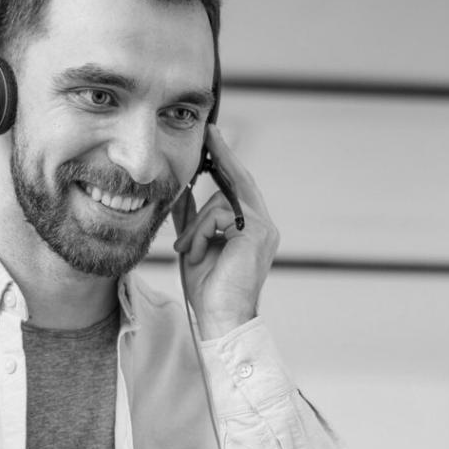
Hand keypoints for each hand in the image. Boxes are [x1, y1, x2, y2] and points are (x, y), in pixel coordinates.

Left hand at [172, 125, 280, 338]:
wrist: (220, 317)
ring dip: (196, 226)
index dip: (227, 162)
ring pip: (220, 201)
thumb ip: (194, 217)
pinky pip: (219, 215)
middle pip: (240, 181)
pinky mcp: (256, 232)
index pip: (239, 187)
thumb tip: (184, 190)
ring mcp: (264, 228)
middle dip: (224, 155)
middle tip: (210, 131)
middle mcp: (264, 225)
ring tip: (189, 251)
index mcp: (252, 228)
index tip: (214, 139)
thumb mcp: (196, 243)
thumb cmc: (209, 288)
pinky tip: (196, 253)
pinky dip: (200, 233)